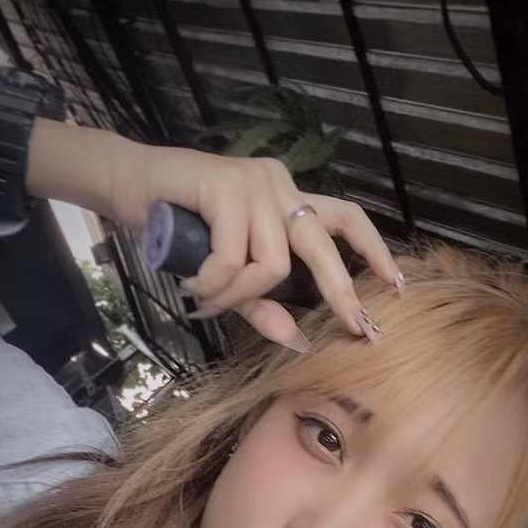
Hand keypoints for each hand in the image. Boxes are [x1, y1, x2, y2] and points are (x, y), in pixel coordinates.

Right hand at [110, 143, 401, 347]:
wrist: (130, 189)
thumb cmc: (178, 231)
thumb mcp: (227, 276)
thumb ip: (262, 306)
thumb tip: (297, 344)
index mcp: (286, 202)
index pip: (344, 217)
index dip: (373, 249)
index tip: (397, 284)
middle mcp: (279, 186)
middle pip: (324, 242)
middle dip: (342, 289)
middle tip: (355, 326)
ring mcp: (255, 183)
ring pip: (271, 263)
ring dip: (236, 294)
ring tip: (205, 299)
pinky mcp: (227, 185)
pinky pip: (233, 256)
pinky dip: (212, 282)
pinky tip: (193, 284)